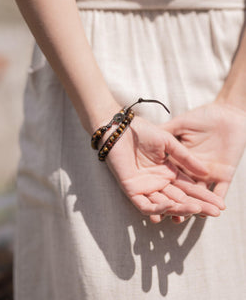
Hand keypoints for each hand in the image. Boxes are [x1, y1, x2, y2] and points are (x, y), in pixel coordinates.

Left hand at [103, 116, 224, 220]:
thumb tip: (206, 172)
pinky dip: (156, 208)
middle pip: (181, 199)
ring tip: (196, 209)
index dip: (204, 196)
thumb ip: (186, 158)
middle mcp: (159, 183)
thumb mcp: (169, 144)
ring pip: (165, 205)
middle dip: (198, 206)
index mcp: (169, 173)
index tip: (220, 204)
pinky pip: (144, 205)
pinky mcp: (131, 190)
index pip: (189, 188)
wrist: (121, 129)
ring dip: (180, 209)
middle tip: (215, 213)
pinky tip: (169, 209)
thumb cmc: (143, 132)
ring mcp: (145, 188)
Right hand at [162, 101, 245, 221]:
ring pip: (199, 194)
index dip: (163, 192)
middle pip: (183, 191)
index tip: (154, 205)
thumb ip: (166, 133)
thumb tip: (148, 140)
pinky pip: (221, 189)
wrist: (228, 112)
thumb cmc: (203, 116)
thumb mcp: (180, 124)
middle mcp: (193, 171)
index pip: (170, 180)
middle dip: (176, 205)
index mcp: (180, 161)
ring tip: (182, 219)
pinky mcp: (225, 173)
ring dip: (194, 207)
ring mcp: (210, 173)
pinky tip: (209, 210)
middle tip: (167, 218)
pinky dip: (216, 198)